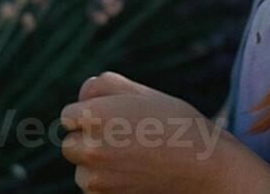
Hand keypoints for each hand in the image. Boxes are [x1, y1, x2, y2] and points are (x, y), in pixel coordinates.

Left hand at [59, 70, 232, 192]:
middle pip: (69, 144)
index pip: (68, 116)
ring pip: (80, 169)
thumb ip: (105, 85)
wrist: (201, 165)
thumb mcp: (141, 93)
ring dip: (94, 164)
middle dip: (87, 140)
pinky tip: (131, 172)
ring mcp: (96, 178)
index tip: (112, 118)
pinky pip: (93, 188)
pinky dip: (105, 182)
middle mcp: (90, 148)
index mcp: (95, 116)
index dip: (90, 114)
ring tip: (129, 156)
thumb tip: (81, 95)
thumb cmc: (174, 122)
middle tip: (121, 137)